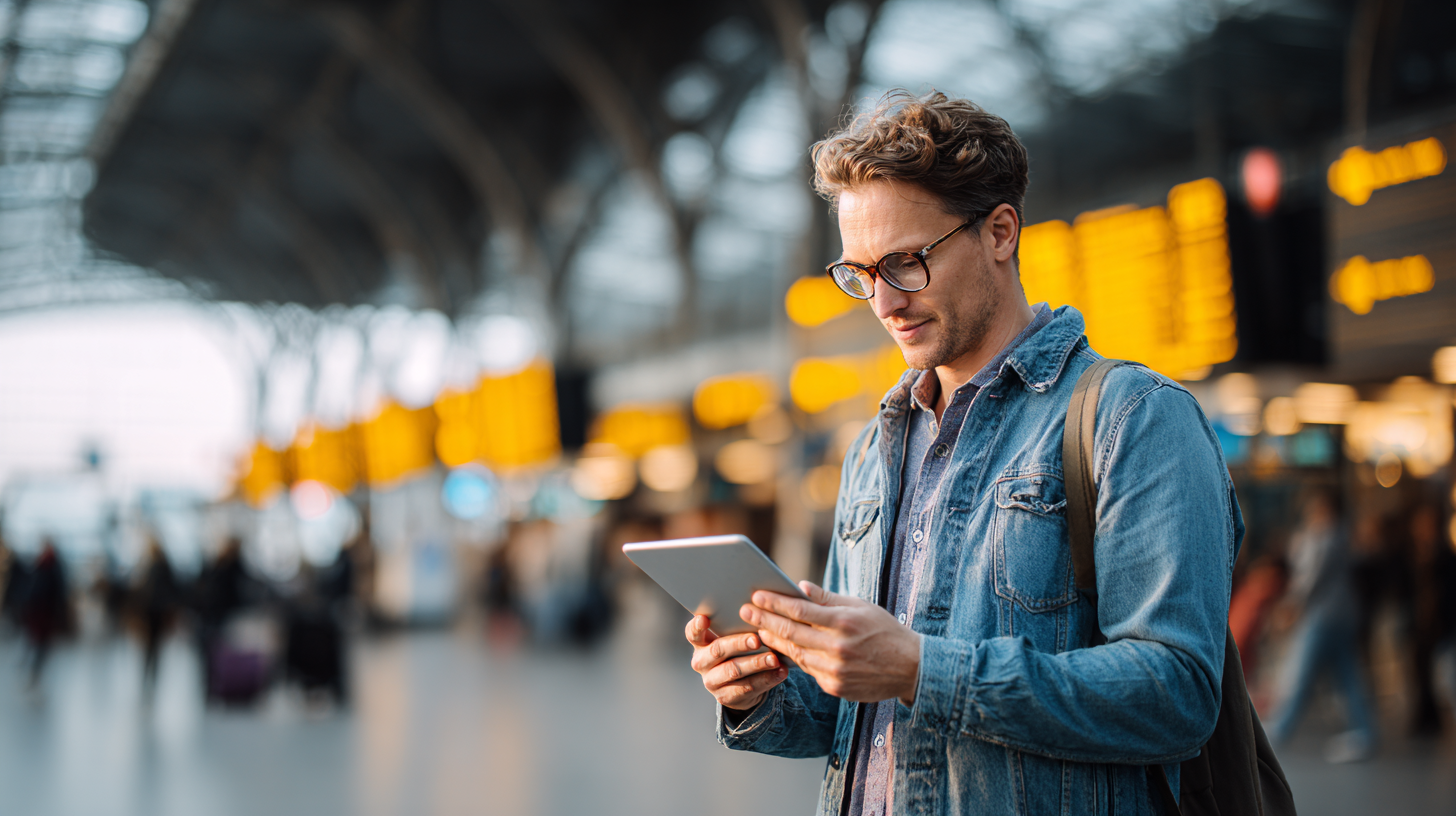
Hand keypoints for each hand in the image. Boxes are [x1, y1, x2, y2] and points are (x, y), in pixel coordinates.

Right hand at [686, 615, 788, 709]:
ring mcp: (712, 681)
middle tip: (756, 639)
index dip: (697, 626)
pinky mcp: (726, 697)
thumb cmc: (737, 651)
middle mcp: (701, 662)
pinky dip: (767, 679)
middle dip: (739, 643)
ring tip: (774, 658)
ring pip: (734, 670)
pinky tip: (780, 671)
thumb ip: (736, 627)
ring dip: (756, 663)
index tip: (704, 619)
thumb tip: (758, 610)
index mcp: (700, 643)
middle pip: (718, 650)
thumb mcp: (732, 638)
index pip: (692, 633)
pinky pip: (748, 687)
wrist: (740, 685)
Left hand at [742, 581, 920, 704]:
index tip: (757, 595)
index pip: (800, 611)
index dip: (775, 603)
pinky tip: (782, 649)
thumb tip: (800, 587)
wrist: (911, 668)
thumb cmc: (885, 630)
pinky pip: (808, 670)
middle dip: (764, 621)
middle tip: (744, 611)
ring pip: (795, 654)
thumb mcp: (861, 607)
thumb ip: (828, 599)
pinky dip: (795, 658)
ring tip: (758, 629)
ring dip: (774, 641)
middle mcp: (837, 648)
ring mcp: (835, 671)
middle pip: (791, 633)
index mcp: (844, 623)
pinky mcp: (835, 687)